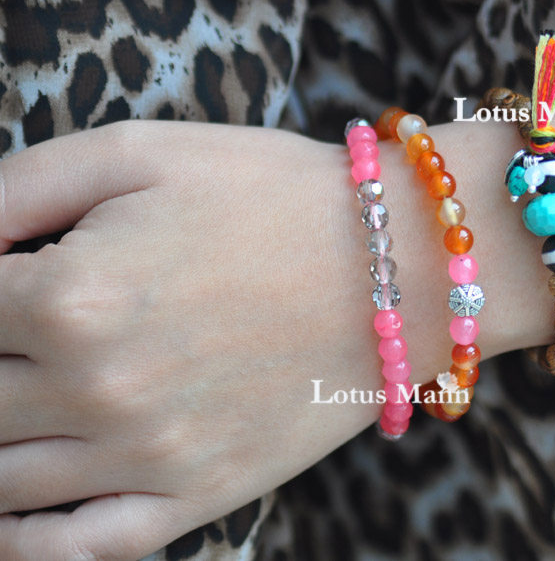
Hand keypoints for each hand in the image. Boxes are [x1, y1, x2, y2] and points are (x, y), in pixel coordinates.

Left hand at [0, 121, 390, 559]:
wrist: (396, 262)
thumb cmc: (273, 196)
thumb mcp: (138, 152)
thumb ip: (15, 190)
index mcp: (70, 295)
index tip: (3, 285)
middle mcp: (96, 387)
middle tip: (19, 342)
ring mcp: (149, 454)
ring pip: (1, 481)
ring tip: (16, 404)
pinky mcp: (199, 492)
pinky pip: (78, 550)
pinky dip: (21, 546)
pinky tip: (6, 520)